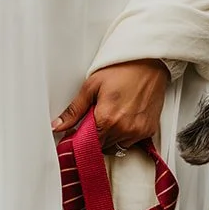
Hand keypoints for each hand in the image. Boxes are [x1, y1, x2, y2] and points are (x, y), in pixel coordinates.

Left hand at [52, 59, 170, 151]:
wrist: (149, 62)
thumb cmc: (123, 70)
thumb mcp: (91, 86)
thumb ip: (74, 110)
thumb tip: (58, 126)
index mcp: (107, 119)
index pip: (88, 145)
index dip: (82, 139)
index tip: (81, 132)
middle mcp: (124, 129)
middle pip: (102, 147)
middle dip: (96, 136)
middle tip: (97, 118)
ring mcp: (138, 131)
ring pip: (117, 147)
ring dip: (111, 137)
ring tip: (112, 116)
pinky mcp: (149, 130)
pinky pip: (132, 142)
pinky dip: (126, 135)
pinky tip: (125, 119)